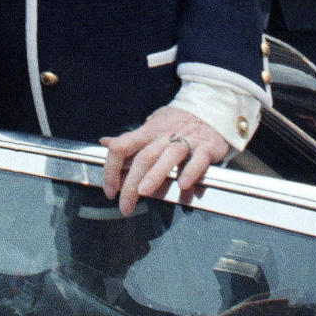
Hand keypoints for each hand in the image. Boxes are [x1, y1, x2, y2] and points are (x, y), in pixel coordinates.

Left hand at [101, 106, 229, 214]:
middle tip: (125, 205)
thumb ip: (130, 139)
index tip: (110, 190)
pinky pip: (198, 159)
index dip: (111, 167)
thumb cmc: (177, 123)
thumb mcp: (151, 127)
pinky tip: (184, 185)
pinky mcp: (207, 147)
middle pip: (144, 156)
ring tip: (145, 192)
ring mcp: (187, 140)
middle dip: (131, 182)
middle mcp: (165, 135)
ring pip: (168, 156)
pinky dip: (191, 172)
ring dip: (155, 174)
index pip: (122, 146)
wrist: (210, 110)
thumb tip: (105, 142)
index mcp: (148, 132)